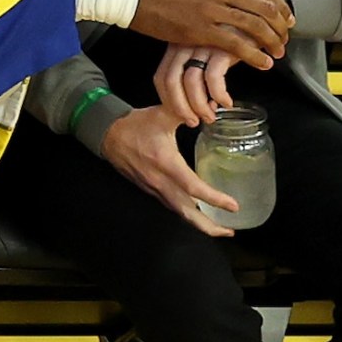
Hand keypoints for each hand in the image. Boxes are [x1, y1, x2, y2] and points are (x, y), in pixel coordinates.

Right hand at [100, 105, 238, 235]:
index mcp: (166, 163)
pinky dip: (187, 214)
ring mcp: (154, 189)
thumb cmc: (135, 125)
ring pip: (179, 212)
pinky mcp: (151, 190)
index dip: (214, 199)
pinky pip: (172, 207)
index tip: (232, 206)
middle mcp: (160, 182)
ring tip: (219, 228)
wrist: (108, 135)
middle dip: (208, 226)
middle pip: (186, 212)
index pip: (193, 188)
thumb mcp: (161, 114)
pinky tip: (198, 213)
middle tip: (229, 232)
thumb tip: (213, 110)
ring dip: (199, 223)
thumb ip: (186, 112)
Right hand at [133, 0, 291, 67]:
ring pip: (255, 25)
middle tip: (285, 37)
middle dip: (280, 26)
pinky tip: (262, 62)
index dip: (280, 6)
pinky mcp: (201, 29)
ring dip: (272, 41)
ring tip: (277, 52)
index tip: (286, 17)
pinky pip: (236, 44)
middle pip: (265, 7)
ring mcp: (212, 8)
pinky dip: (254, 55)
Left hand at [153, 42, 238, 126]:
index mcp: (178, 43)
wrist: (260, 21)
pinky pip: (214, 78)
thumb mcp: (206, 48)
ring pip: (190, 82)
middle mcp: (187, 41)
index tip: (179, 114)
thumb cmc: (234, 36)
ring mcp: (204, 43)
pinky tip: (226, 102)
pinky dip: (219, 95)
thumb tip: (189, 102)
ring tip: (211, 116)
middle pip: (170, 81)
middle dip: (180, 108)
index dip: (168, 100)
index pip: (160, 77)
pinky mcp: (224, 46)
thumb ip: (193, 67)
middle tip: (193, 122)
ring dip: (200, 106)